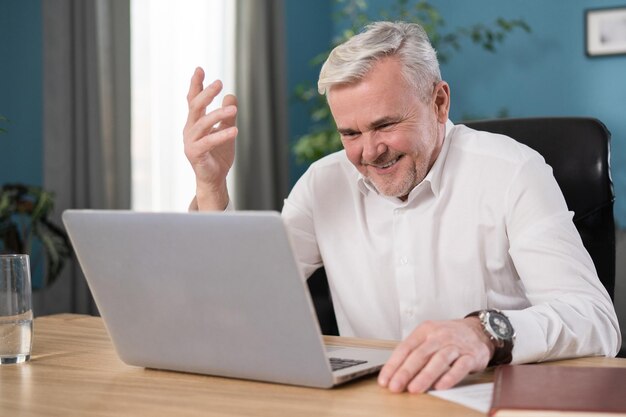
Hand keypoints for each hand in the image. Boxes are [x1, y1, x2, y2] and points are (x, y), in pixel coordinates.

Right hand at [183, 67, 238, 209]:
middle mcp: (190, 130)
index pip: (193, 100)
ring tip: (234, 110)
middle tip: (219, 83)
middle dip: (205, 93)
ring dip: (218, 114)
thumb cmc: (218, 155)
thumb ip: (228, 115)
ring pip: (202, 123)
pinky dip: (221, 135)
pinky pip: (208, 141)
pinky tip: (235, 131)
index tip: (200, 69)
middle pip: (195, 107)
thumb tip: (231, 96)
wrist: (214, 178)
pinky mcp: (195, 153)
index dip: (196, 85)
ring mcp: (190, 142)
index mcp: (195, 123)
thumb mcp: (226, 130)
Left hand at [377, 318, 493, 393]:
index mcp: (425, 331)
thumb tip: (394, 373)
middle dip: (406, 372)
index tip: (385, 380)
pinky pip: (460, 367)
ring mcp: (456, 346)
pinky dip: (450, 377)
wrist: (479, 331)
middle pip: (420, 354)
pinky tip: (440, 386)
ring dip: (425, 376)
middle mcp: (439, 336)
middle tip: (395, 386)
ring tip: (414, 389)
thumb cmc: (448, 337)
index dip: (393, 365)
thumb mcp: (429, 337)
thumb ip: (414, 352)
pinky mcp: (471, 356)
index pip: (405, 348)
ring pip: (439, 360)